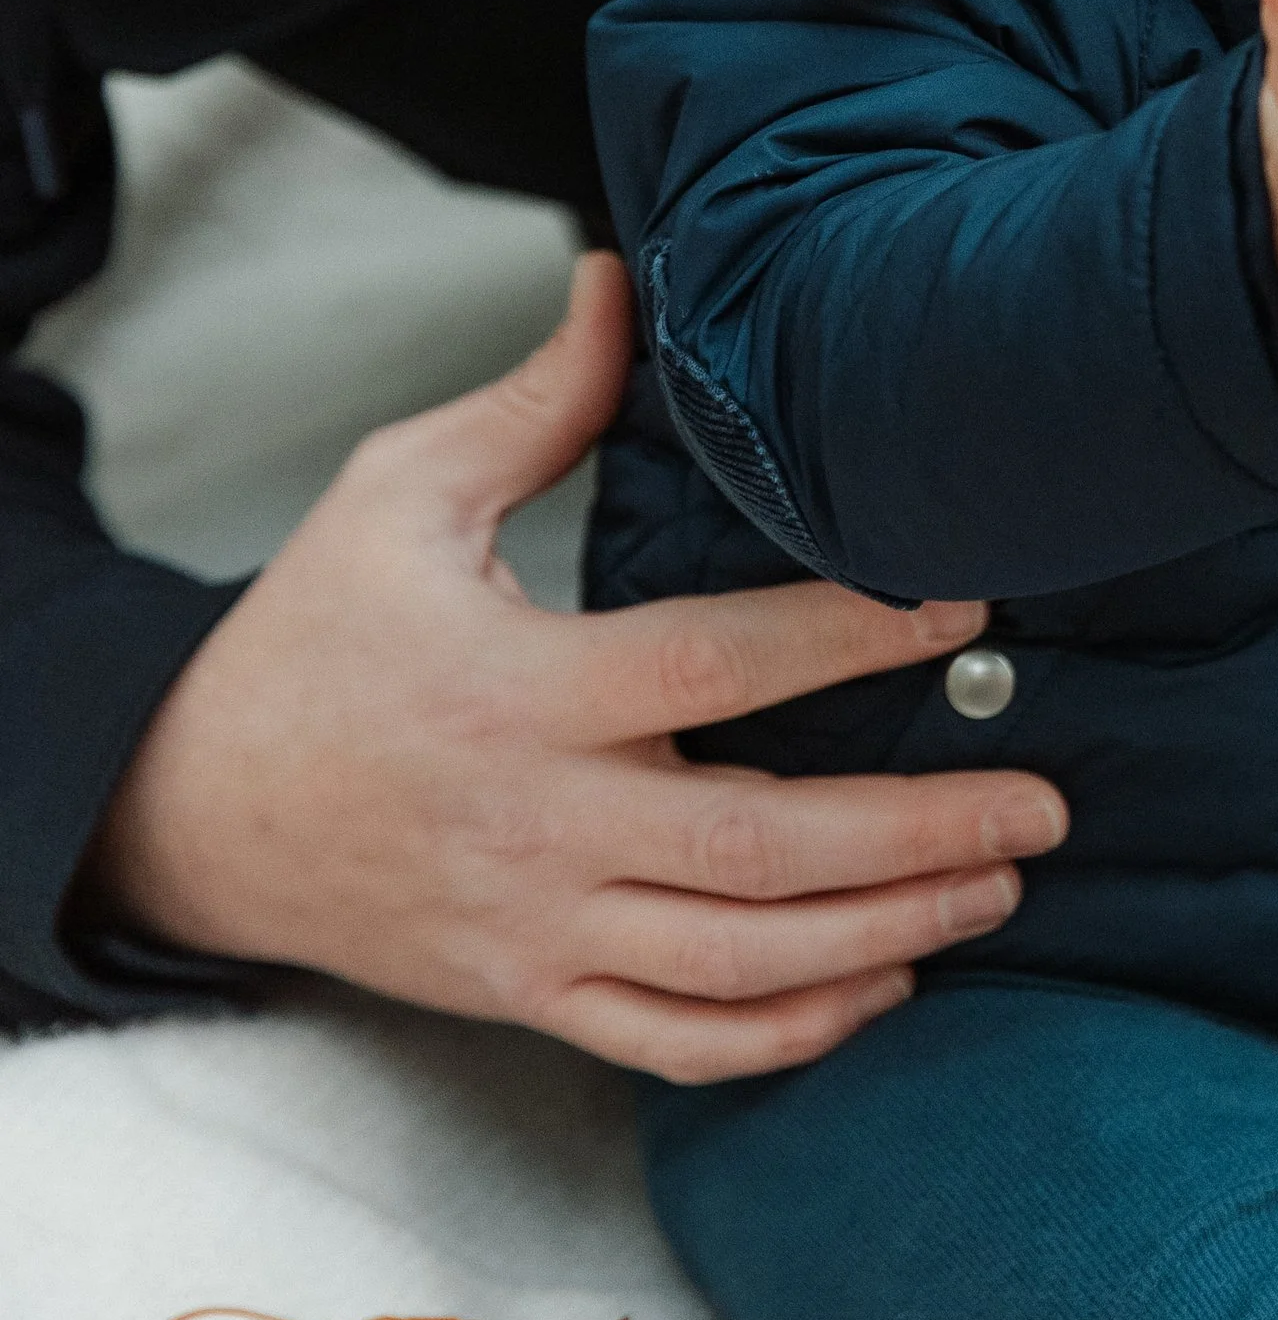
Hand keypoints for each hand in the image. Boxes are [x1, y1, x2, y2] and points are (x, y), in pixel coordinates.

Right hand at [86, 255, 1068, 1082]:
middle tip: (1043, 802)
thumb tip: (626, 275)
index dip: (849, 636)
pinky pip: (679, 1044)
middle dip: (919, 831)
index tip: (964, 606)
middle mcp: (539, 827)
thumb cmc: (311, 636)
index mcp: (519, 691)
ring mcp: (538, 931)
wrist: (192, 813)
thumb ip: (539, 399)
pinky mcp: (531, 997)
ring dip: (887, 931)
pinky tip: (885, 981)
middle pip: (760, 850)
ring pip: (741, 963)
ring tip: (1002, 884)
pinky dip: (792, 1033)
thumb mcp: (399, 492)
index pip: (713, 667)